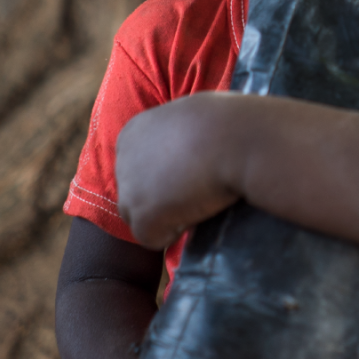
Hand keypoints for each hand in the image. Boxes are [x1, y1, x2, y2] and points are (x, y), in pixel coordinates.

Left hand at [114, 93, 242, 247]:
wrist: (235, 139)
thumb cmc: (226, 124)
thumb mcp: (192, 120)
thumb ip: (176, 139)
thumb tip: (188, 153)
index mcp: (134, 133)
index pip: (140, 170)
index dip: (169, 176)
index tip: (194, 170)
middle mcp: (122, 160)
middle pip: (137, 195)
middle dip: (164, 198)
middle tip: (199, 188)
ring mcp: (129, 189)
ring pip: (142, 219)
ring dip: (169, 215)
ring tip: (200, 199)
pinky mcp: (141, 216)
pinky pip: (154, 239)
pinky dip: (177, 232)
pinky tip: (198, 210)